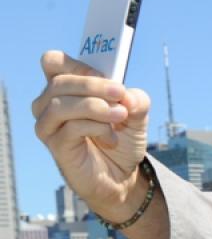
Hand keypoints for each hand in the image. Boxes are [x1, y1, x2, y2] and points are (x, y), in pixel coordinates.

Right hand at [31, 51, 151, 218]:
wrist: (122, 176)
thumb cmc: (122, 140)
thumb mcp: (136, 116)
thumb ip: (136, 100)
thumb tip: (128, 96)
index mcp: (66, 89)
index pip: (53, 62)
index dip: (76, 64)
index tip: (105, 74)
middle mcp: (50, 104)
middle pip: (58, 81)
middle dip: (93, 85)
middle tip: (120, 94)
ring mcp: (49, 125)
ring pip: (60, 104)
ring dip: (95, 106)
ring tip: (119, 115)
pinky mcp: (56, 145)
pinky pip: (70, 128)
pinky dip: (96, 128)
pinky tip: (111, 138)